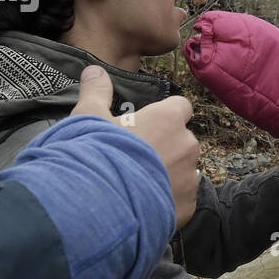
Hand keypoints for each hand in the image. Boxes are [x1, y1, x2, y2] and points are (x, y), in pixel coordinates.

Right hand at [71, 65, 200, 226]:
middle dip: (167, 146)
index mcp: (167, 120)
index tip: (149, 122)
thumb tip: (94, 70)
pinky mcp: (186, 207)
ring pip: (185, 170)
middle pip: (183, 140)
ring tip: (139, 183)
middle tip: (137, 157)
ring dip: (169, 173)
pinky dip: (168, 200)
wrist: (97, 207)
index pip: (181, 106)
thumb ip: (96, 91)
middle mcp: (186, 146)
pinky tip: (144, 203)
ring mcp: (189, 179)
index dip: (166, 113)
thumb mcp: (88, 117)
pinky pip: (182, 199)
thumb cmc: (94, 154)